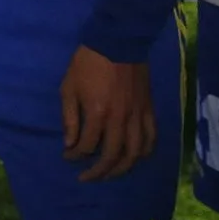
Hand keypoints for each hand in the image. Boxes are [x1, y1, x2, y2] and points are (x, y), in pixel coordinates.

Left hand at [61, 46, 154, 182]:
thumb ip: (70, 119)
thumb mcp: (68, 88)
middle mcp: (120, 120)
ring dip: (122, 168)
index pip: (87, 146)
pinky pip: (151, 139)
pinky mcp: (150, 111)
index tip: (67, 157)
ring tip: (109, 174)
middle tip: (86, 177)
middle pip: (113, 157)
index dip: (75, 156)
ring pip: (135, 153)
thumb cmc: (87, 64)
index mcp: (98, 114)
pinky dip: (143, 153)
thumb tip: (70, 144)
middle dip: (98, 171)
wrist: (118, 42)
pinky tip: (134, 158)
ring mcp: (138, 116)